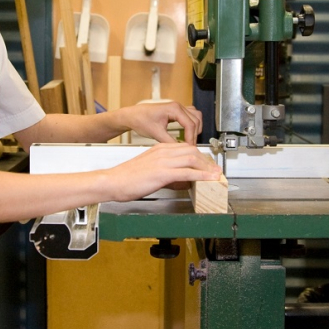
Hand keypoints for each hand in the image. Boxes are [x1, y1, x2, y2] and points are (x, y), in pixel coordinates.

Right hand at [106, 142, 220, 201]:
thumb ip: (164, 170)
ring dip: (207, 167)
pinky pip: (187, 172)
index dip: (199, 156)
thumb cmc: (126, 177)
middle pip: (192, 151)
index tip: (206, 164)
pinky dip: (201, 175)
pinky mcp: (162, 173)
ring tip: (215, 174)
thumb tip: (178, 179)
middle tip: (214, 169)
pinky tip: (208, 179)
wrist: (113, 181)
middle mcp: (163, 152)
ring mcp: (163, 161)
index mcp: (159, 148)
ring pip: (192, 159)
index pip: (185, 147)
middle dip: (206, 160)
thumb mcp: (149, 169)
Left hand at [121, 102, 202, 144]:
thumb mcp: (156, 133)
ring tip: (190, 140)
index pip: (190, 124)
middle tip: (190, 147)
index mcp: (174, 109)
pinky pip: (191, 116)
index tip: (189, 148)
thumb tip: (180, 149)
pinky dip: (192, 124)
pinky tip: (187, 133)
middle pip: (195, 121)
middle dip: (194, 135)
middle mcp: (177, 106)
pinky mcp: (176, 111)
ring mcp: (177, 108)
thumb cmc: (141, 120)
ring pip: (196, 117)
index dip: (191, 138)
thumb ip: (170, 142)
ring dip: (195, 128)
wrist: (132, 116)